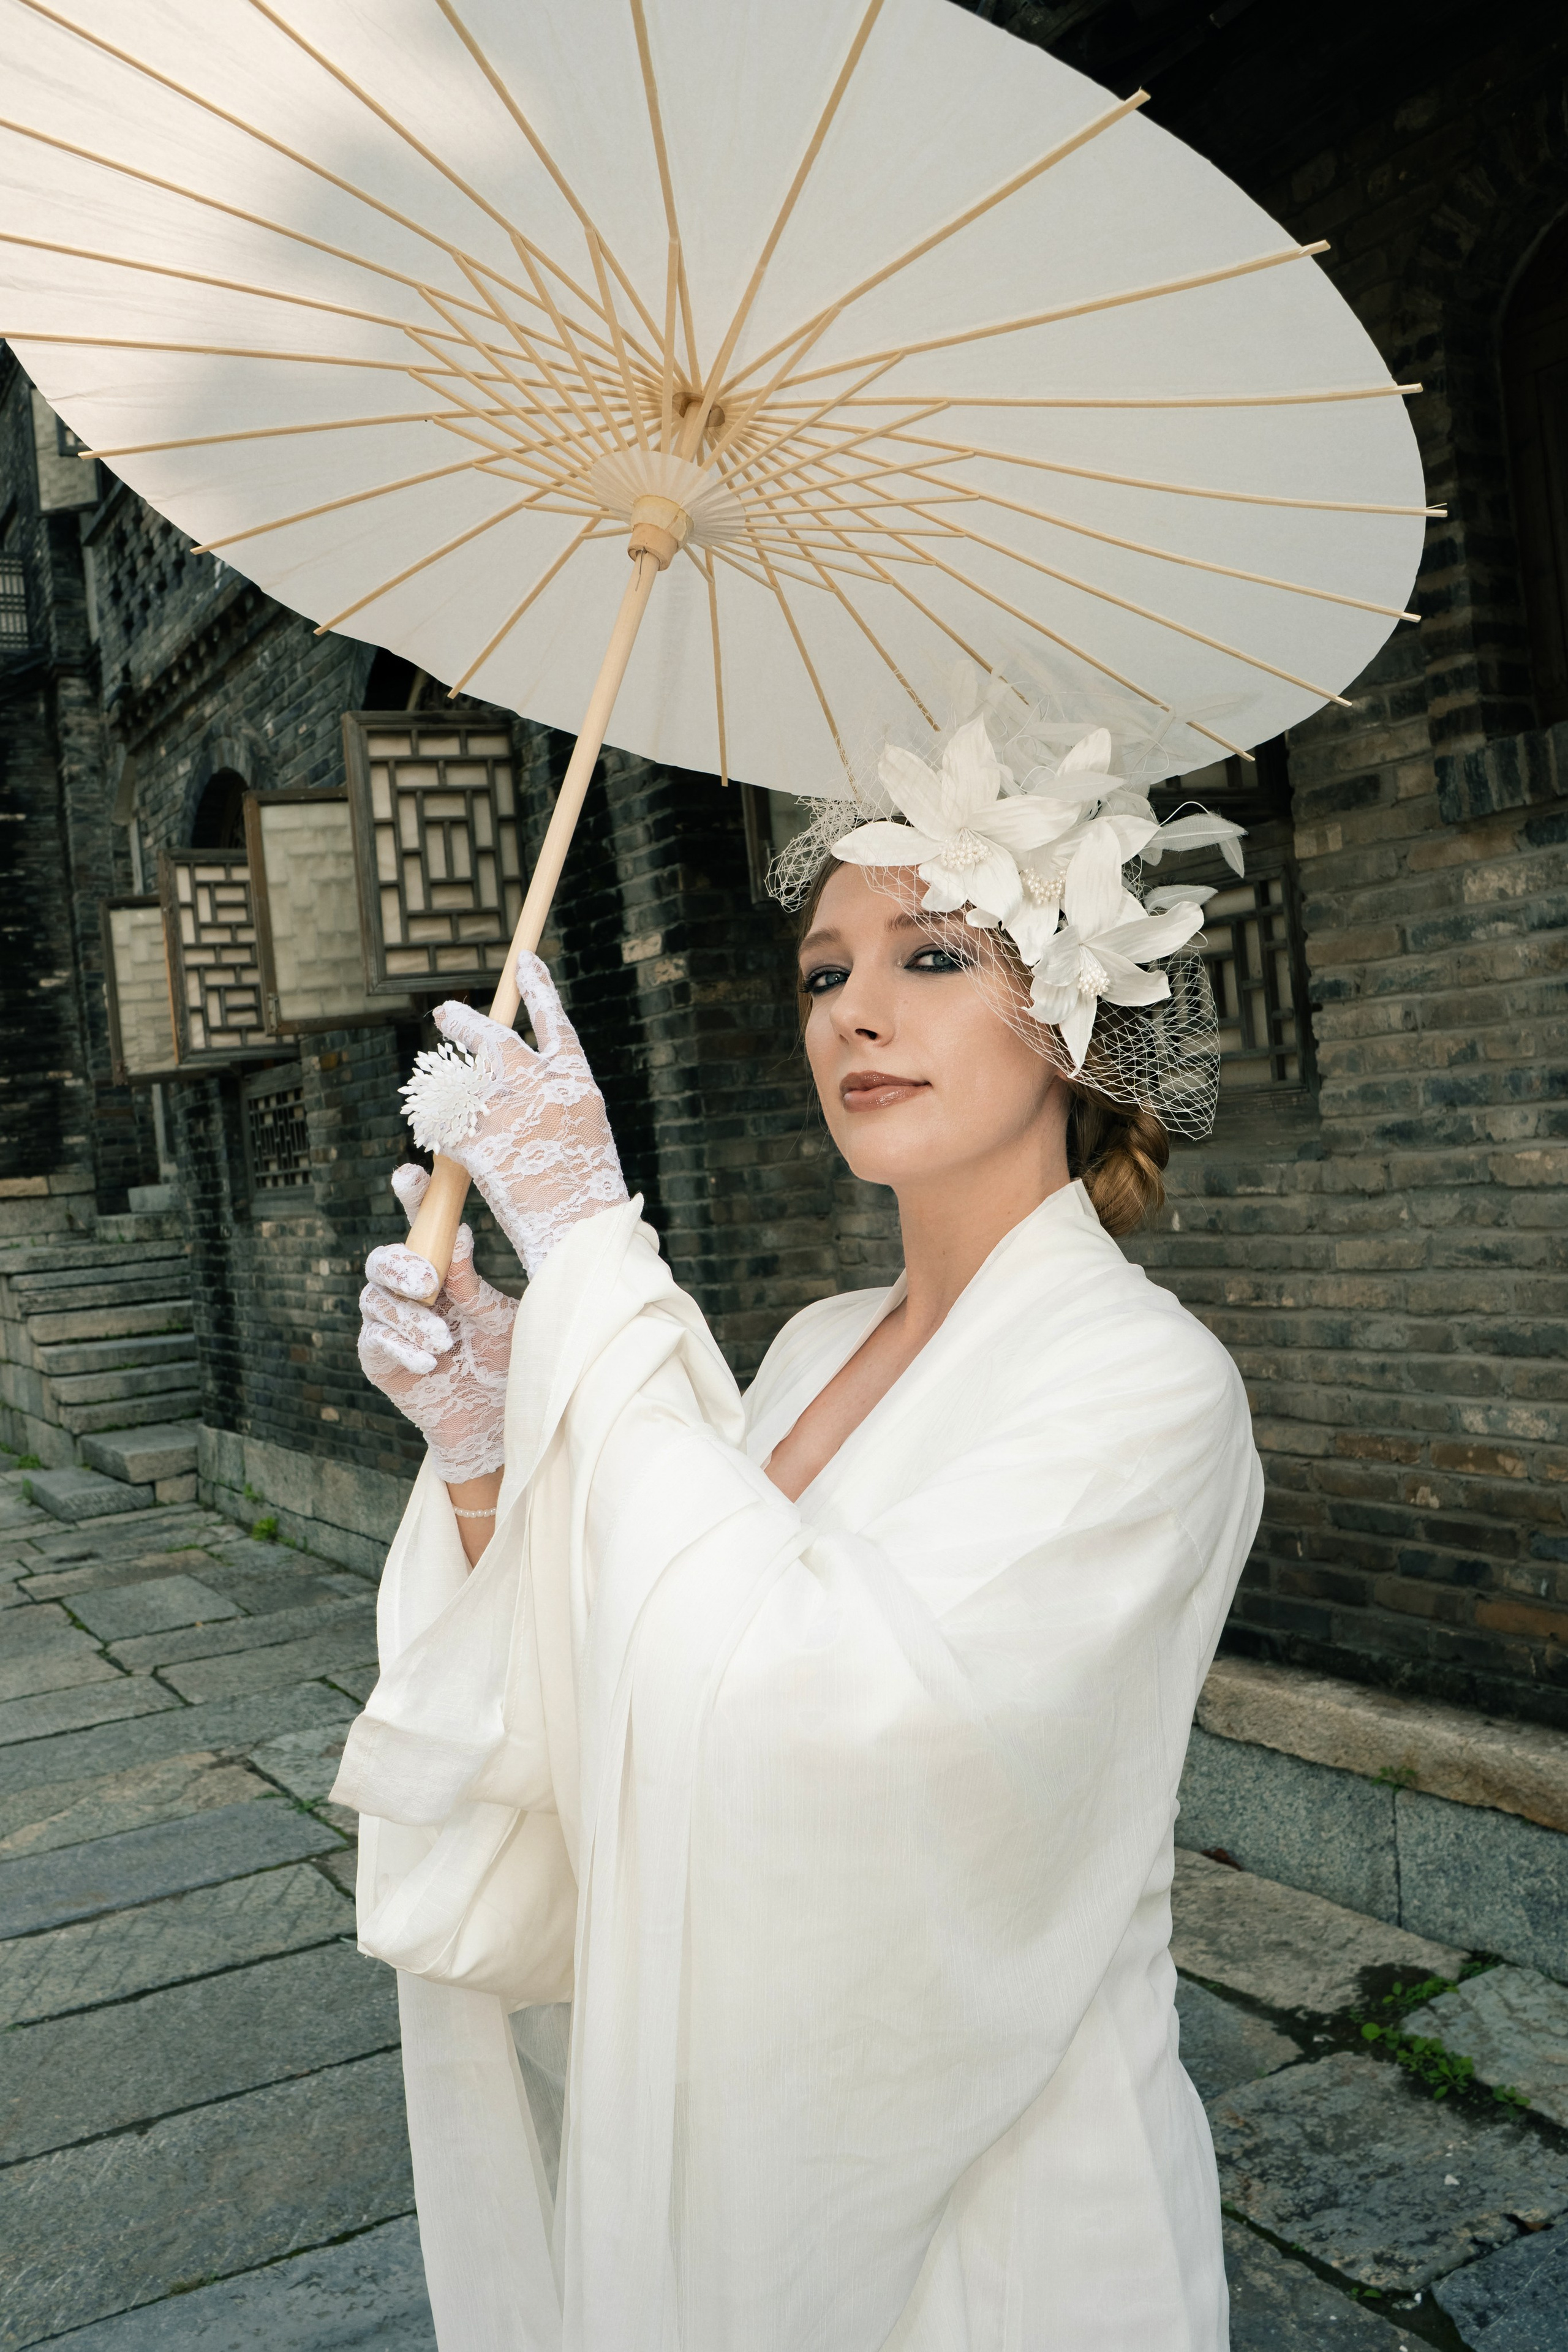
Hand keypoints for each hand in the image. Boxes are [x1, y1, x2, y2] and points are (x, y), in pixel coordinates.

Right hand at [358, 1163, 516, 1482]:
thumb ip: (473, 1284)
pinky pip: (375, 1341)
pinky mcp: (378, 1358)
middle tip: (429, 1284)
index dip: (412, 1198)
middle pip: (381, 1259)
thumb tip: (459, 1235)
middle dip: (400, 1266)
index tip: (409, 1173)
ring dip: (409, 1318)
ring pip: (375, 1301)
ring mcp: (388, 1324)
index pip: (422, 1226)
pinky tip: (429, 1362)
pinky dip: (401, 1348)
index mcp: (441, 1270)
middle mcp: (409, 1291)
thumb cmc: (503, 1361)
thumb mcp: (499, 1319)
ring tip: (444, 1342)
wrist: (494, 1422)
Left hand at [430, 952, 627, 1278]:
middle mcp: (541, 1087)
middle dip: (467, 1022)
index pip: (555, 1022)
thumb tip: (539, 1094)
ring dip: (443, 1068)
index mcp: (577, 1085)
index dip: (539, 989)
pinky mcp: (477, 1141)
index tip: (524, 962)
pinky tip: (428, 1121)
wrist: (581, 1233)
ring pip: (462, 1073)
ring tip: (428, 1072)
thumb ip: (562, 1106)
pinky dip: (435, 1120)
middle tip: (446, 1012)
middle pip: (496, 1038)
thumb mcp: (588, 1137)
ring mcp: (507, 1112)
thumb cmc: (589, 1195)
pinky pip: (445, 1121)